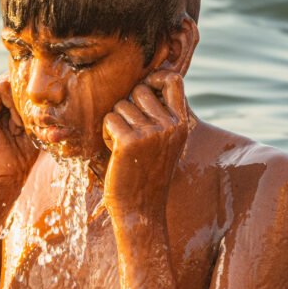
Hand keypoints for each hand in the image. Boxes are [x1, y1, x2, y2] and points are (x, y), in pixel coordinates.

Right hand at [0, 72, 38, 193]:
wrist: (5, 178)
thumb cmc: (23, 153)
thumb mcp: (35, 122)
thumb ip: (38, 102)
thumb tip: (57, 82)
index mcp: (0, 95)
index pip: (22, 78)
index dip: (38, 93)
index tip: (47, 116)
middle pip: (17, 78)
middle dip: (32, 99)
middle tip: (41, 122)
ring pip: (11, 82)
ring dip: (25, 104)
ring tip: (28, 127)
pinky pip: (2, 89)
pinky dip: (15, 106)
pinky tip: (18, 126)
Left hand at [101, 70, 188, 216]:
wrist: (142, 211)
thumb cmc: (148, 176)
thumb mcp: (166, 143)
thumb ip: (162, 116)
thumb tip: (147, 83)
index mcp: (181, 124)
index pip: (173, 79)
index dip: (155, 77)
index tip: (145, 89)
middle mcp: (170, 125)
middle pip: (140, 90)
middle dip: (127, 106)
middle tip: (129, 131)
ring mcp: (151, 133)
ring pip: (121, 105)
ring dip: (115, 123)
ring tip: (123, 146)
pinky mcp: (130, 142)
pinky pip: (109, 119)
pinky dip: (106, 134)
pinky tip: (115, 152)